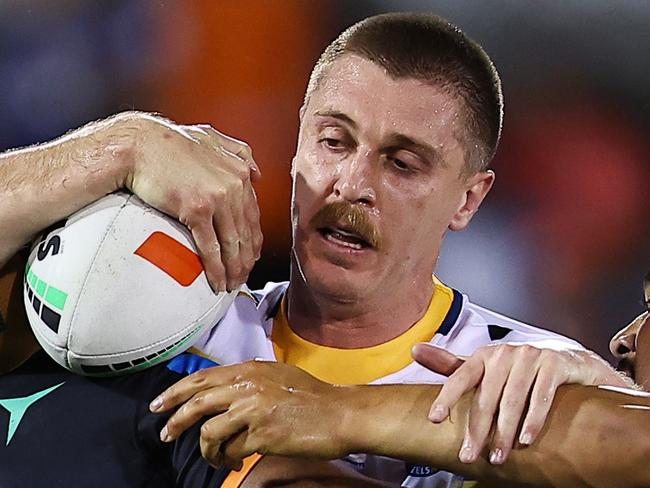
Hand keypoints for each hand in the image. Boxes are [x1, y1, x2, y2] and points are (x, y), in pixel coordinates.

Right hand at [116, 112, 262, 291]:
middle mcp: (233, 185)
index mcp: (238, 172)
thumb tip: (257, 174)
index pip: (253, 215)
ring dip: (234, 270)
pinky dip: (216, 269)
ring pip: (232, 243)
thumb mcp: (211, 138)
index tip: (251, 257)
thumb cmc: (169, 143)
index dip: (253, 240)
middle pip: (245, 233)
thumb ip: (238, 152)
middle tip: (242, 278)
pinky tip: (218, 282)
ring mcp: (217, 198)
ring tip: (231, 285)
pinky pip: (211, 247)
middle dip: (245, 261)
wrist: (139, 144)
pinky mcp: (197, 210)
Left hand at [149, 361, 349, 468]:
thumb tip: (224, 390)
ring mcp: (253, 410)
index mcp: (249, 370)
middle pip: (197, 403)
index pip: (201, 378)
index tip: (160, 405)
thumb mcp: (278, 375)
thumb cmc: (312, 395)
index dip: (175, 392)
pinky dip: (228, 459)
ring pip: (209, 432)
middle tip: (165, 435)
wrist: (338, 413)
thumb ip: (250, 379)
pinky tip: (237, 461)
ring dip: (207, 450)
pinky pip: (231, 450)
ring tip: (215, 458)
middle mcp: (247, 386)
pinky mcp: (261, 434)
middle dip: (175, 420)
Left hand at [412, 343, 632, 465]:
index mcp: (483, 355)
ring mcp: (530, 357)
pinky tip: (526, 440)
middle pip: (486, 396)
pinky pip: (541, 396)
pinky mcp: (554, 364)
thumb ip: (451, 363)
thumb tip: (414, 350)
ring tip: (497, 457)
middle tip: (468, 456)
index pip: (460, 377)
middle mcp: (504, 353)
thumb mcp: (484, 366)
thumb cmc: (518, 369)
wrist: (567, 361)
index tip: (435, 419)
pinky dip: (533, 420)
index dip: (446, 398)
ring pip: (512, 400)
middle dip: (477, 430)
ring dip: (504, 432)